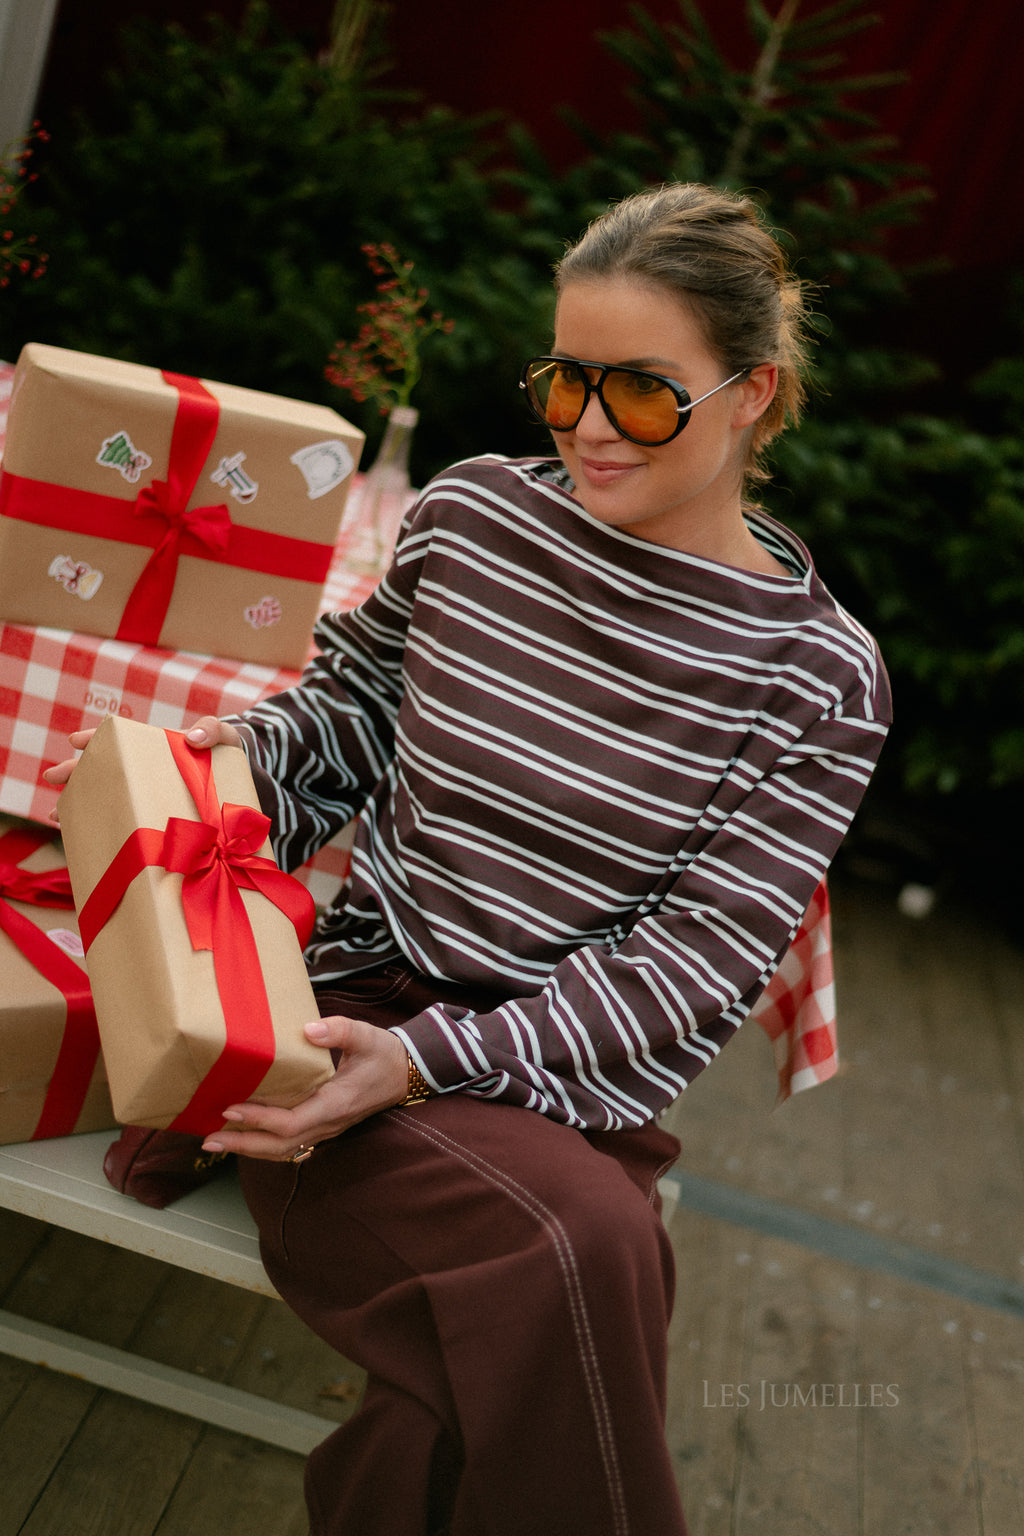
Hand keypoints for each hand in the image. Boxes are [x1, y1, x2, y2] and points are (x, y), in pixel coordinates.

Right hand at [42, 715, 243, 821]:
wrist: (242, 780)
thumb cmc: (228, 751)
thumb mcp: (224, 735)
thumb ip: (211, 730)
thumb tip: (192, 738)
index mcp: (154, 746)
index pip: (118, 738)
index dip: (95, 738)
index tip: (75, 741)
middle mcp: (144, 769)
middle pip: (103, 769)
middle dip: (75, 773)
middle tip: (51, 778)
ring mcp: (147, 792)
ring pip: (106, 797)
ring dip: (81, 805)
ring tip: (58, 817)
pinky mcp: (155, 816)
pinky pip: (125, 819)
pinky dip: (105, 826)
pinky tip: (84, 837)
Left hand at [201, 1015, 412, 1161]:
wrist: (405, 1073)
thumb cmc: (383, 1054)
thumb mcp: (366, 1035)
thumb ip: (339, 1030)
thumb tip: (308, 1029)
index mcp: (335, 1104)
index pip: (292, 1122)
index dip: (260, 1120)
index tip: (231, 1110)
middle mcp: (328, 1124)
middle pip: (280, 1146)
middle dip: (243, 1144)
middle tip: (208, 1139)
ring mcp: (326, 1130)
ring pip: (283, 1150)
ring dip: (249, 1149)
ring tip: (216, 1143)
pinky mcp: (322, 1127)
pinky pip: (290, 1144)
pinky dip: (263, 1145)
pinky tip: (244, 1138)